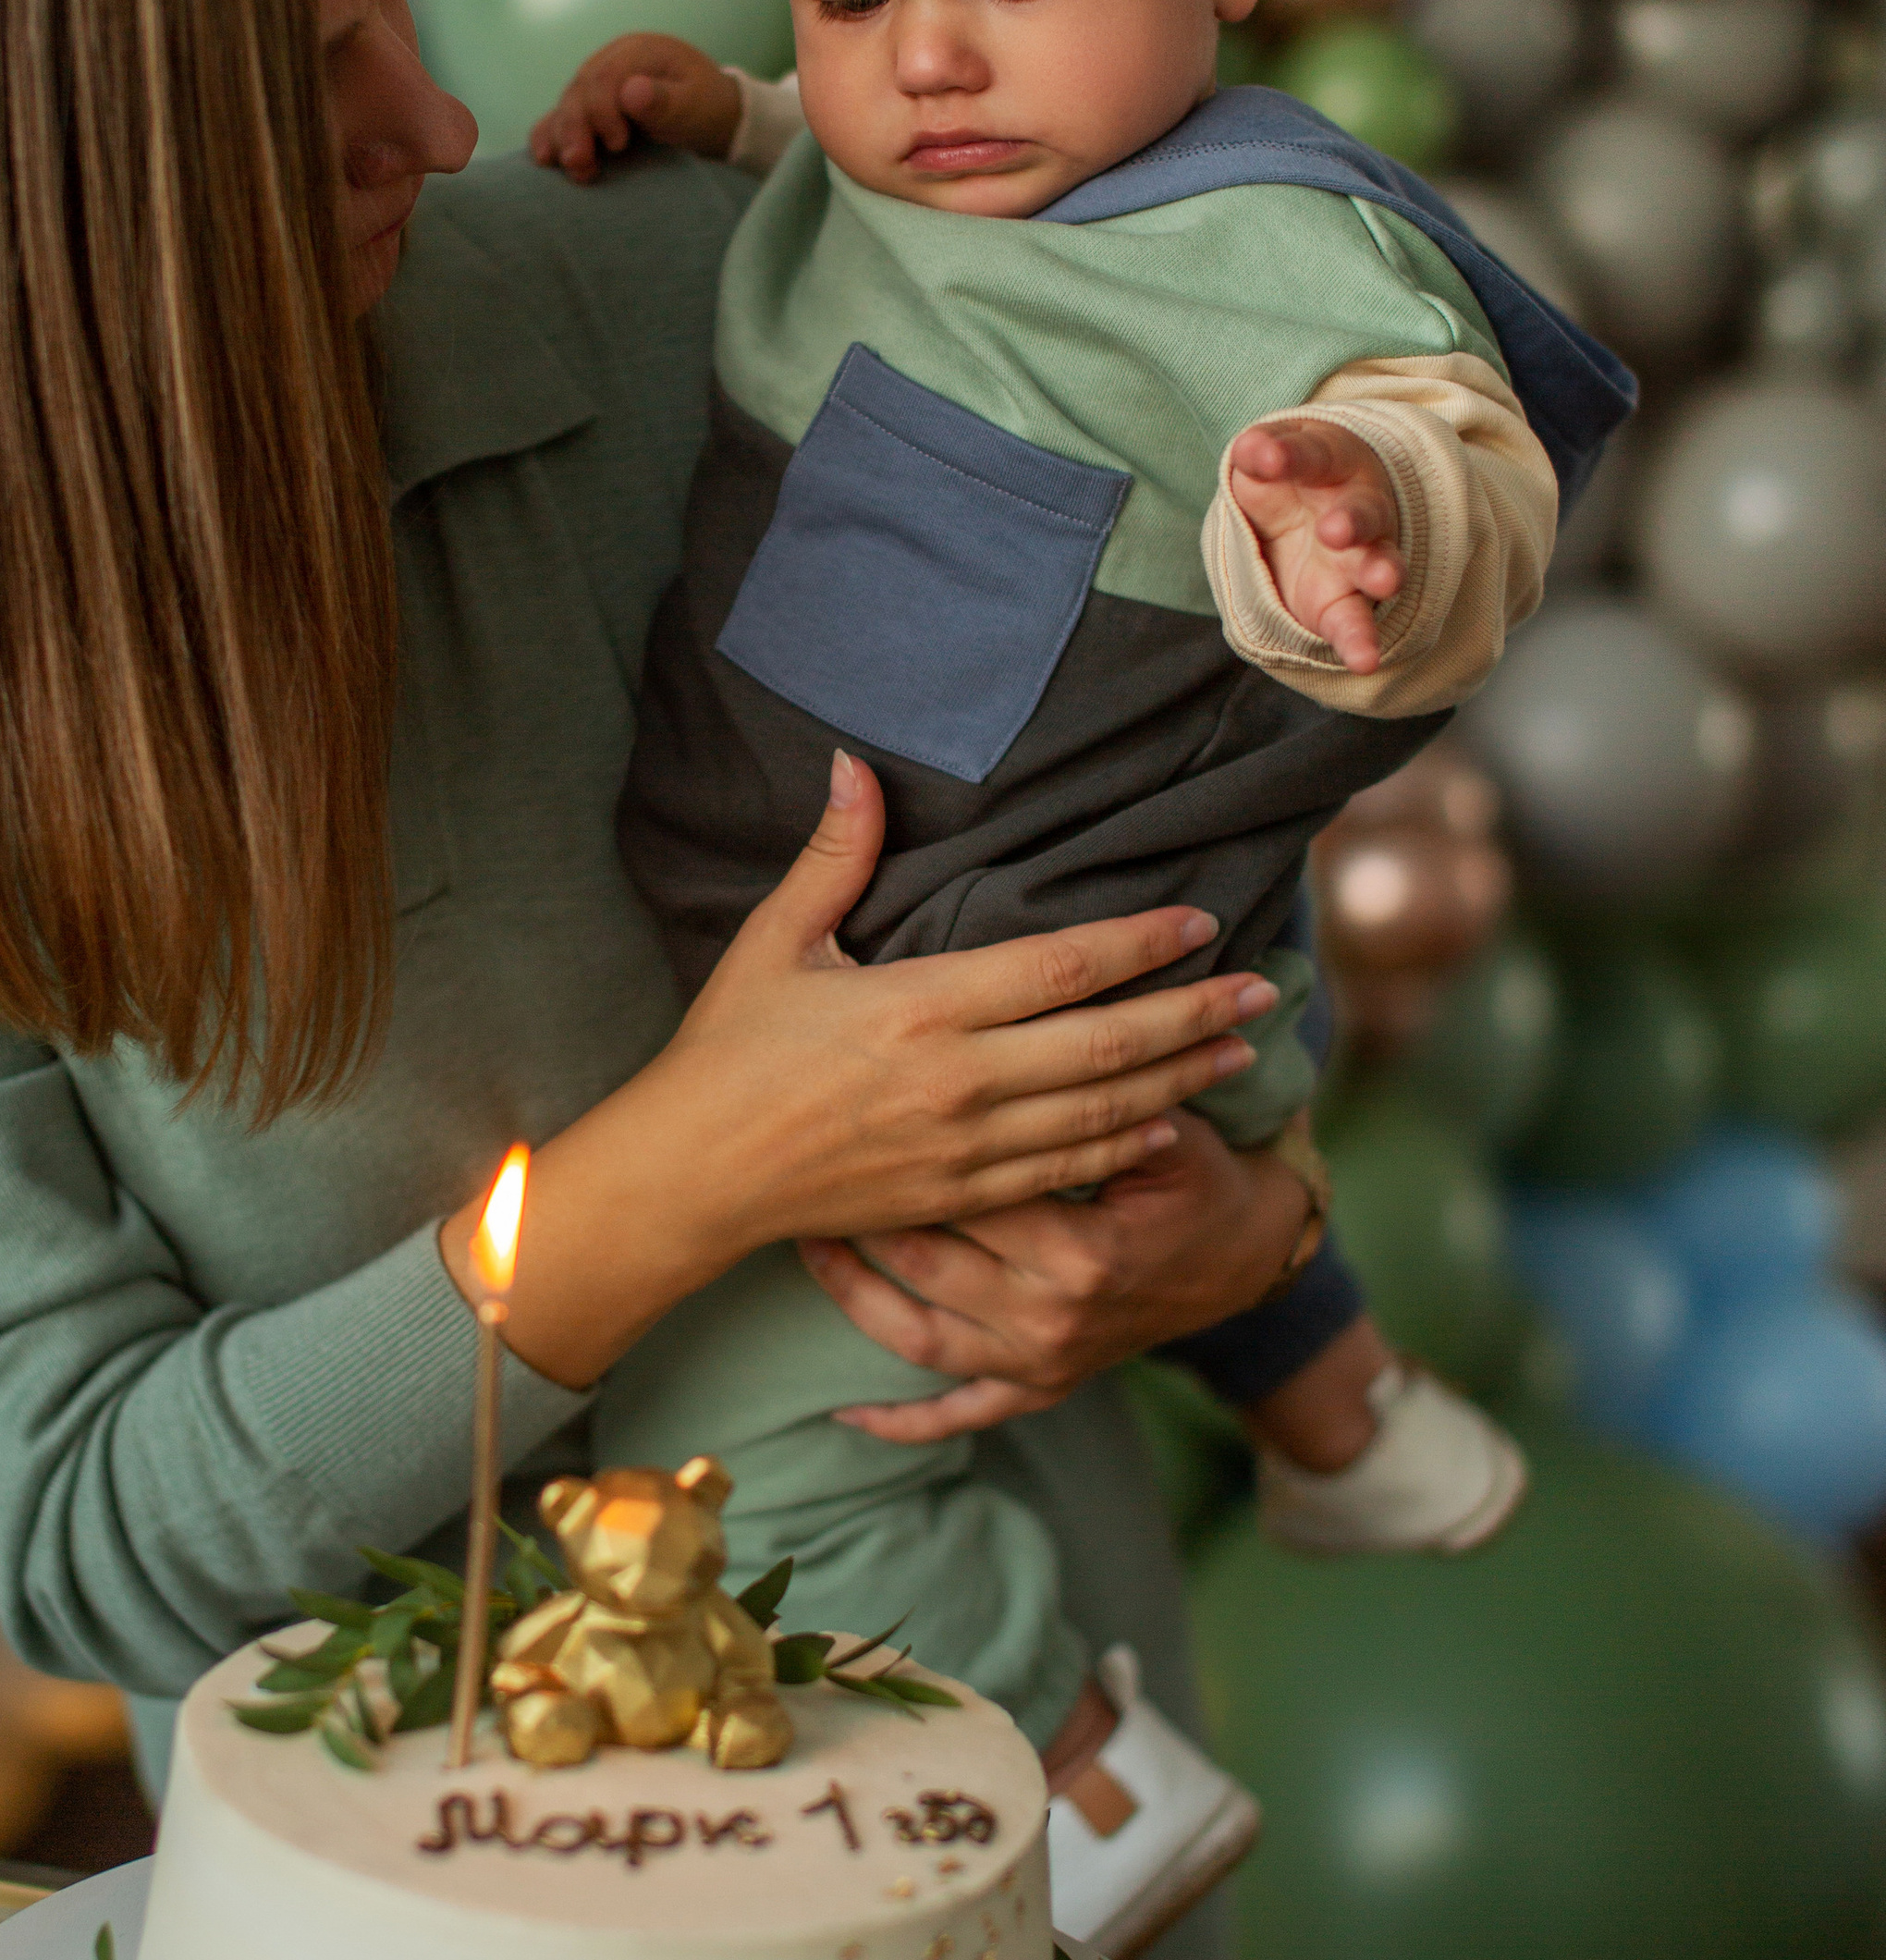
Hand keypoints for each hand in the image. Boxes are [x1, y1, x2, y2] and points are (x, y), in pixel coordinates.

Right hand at [439, 755, 1277, 1386]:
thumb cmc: (729, 1049)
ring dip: (1180, 1081)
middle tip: (1264, 990)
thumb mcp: (776, 941)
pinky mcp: (957, 1196)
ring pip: (1103, 1115)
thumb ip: (833, 855)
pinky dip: (1125, 1149)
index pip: (1064, 969)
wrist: (694, 1173)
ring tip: (1238, 1051)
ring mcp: (964, 1148)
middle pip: (1109, 1046)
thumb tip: (853, 762)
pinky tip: (1168, 1128)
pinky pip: (1063, 1171)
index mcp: (922, 1005)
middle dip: (1195, 1014)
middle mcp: (959, 1079)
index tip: (1202, 920)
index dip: (1142, 943)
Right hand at [527, 34, 741, 182]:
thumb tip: (631, 91)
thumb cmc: (707, 107)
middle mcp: (609, 62)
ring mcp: (595, 84)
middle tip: (580, 164)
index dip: (602, 112)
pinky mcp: (589, 107)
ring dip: (562, 139)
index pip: (604, 76)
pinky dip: (549, 137)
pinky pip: (560, 117)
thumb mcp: (698, 104)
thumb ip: (666, 101)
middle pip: (579, 92)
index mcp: (637, 51)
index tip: (618, 144)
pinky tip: (545, 158)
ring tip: (573, 168)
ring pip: (566, 106)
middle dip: (575, 130)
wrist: (711, 116)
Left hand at [809, 1113, 1311, 1439]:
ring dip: (851, 1293)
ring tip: (803, 1238)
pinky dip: (901, 1422)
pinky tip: (842, 1412)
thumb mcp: (1171, 1129)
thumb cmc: (1196, 1176)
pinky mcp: (1037, 1390)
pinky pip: (956, 1414)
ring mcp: (1039, 1363)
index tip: (846, 1105)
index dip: (903, 1147)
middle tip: (805, 1156)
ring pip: (915, 1337)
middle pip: (924, 1259)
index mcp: (1079, 1253)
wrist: (1245, 1258)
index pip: (965, 1193)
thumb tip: (1048, 1004)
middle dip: (861, 1208)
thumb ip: (1109, 1084)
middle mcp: (1050, 1319)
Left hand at [1225, 417, 1403, 672]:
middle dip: (1352, 521)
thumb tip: (1249, 451)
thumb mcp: (1271, 457)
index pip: (1314, 455)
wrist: (1310, 510)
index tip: (1264, 458)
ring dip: (1379, 571)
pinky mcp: (1345, 602)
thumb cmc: (1292, 477)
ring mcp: (1360, 556)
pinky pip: (1356, 622)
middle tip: (1334, 531)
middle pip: (1364, 512)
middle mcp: (1359, 508)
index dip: (1289, 457)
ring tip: (1384, 583)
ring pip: (1376, 563)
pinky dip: (1361, 641)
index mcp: (1334, 462)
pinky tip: (1366, 661)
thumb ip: (1261, 455)